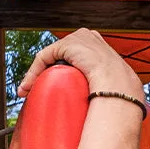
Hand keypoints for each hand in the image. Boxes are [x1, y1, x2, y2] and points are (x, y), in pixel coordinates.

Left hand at [18, 29, 144, 102]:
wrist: (119, 86)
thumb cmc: (121, 92)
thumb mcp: (114, 87)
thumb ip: (106, 88)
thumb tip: (106, 111)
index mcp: (103, 47)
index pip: (76, 56)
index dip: (64, 71)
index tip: (59, 89)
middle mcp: (90, 38)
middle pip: (62, 55)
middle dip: (48, 72)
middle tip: (40, 91)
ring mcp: (79, 38)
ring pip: (51, 56)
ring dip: (38, 73)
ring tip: (30, 91)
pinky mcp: (67, 44)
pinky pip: (44, 58)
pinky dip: (34, 72)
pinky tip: (28, 86)